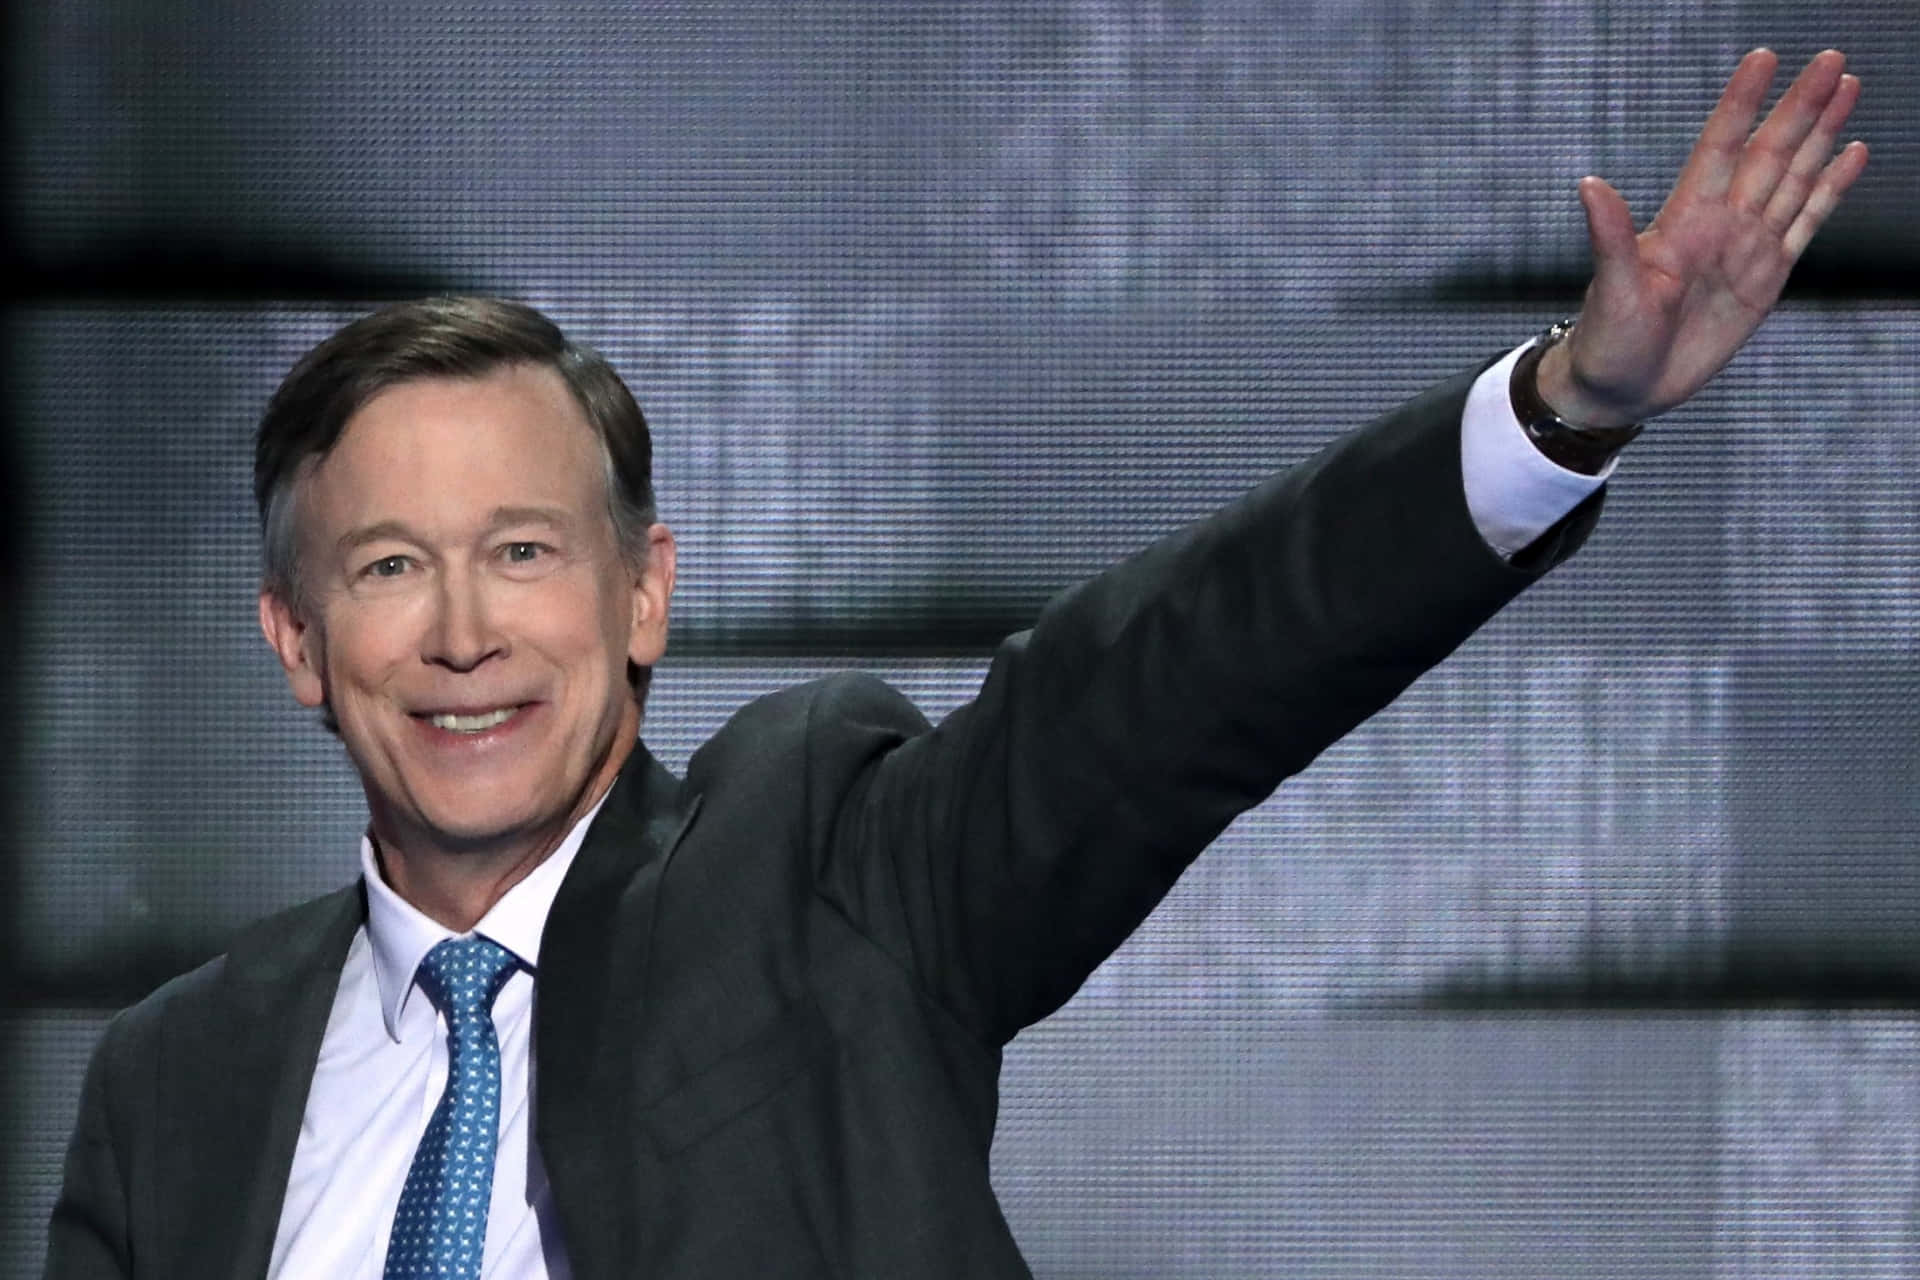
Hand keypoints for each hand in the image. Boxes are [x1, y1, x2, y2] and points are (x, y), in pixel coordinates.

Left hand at [1537, 48, 1868, 427]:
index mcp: (1683, 221)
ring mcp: (1746, 248)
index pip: (1719, 148)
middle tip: (1831, 60)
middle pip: (1770, 153)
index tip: (1764, 59)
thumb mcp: (1611, 290)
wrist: (1623, 388)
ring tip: (1846, 87)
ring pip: (1794, 178)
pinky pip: (1806, 223)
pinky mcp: (1766, 277)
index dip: (1741, 105)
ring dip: (1821, 134)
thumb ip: (1610, 237)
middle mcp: (1720, 225)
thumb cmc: (1607, 340)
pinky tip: (1850, 154)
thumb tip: (1589, 186)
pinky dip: (1830, 189)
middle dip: (1800, 107)